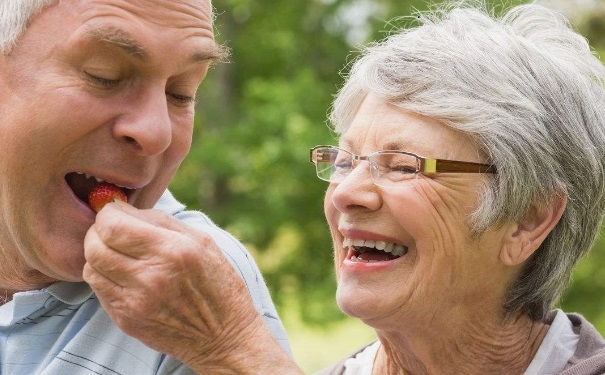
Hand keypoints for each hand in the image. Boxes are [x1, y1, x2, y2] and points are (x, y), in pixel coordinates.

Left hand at [83, 202, 301, 373]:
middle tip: (112, 230)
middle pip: (95, 246)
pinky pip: (99, 290)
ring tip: (117, 252)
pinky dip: (105, 276)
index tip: (114, 212)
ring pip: (91, 268)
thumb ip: (159, 220)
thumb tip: (121, 209)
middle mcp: (151, 277)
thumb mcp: (201, 240)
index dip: (107, 214)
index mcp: (173, 250)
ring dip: (98, 254)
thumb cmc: (216, 282)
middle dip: (98, 232)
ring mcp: (136, 302)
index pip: (113, 226)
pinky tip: (123, 274)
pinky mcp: (127, 320)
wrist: (223, 334)